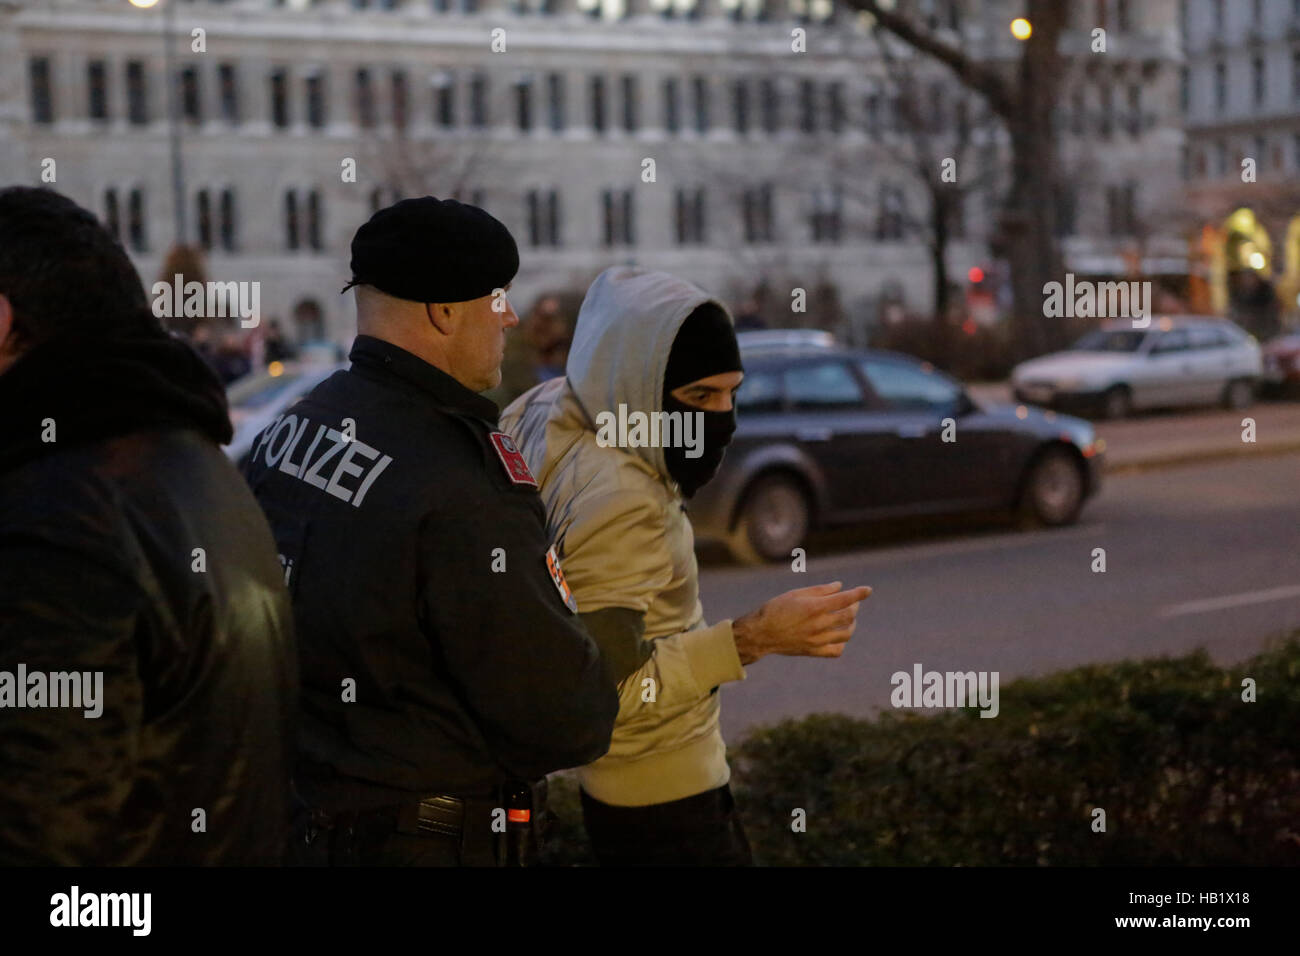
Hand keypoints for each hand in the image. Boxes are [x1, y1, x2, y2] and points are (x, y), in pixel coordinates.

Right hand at [732, 581, 870, 665]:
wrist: (761, 633)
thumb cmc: (776, 609)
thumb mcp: (796, 594)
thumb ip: (820, 590)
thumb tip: (839, 586)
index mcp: (815, 607)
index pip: (845, 599)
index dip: (859, 593)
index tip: (868, 590)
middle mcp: (819, 624)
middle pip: (849, 616)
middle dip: (855, 606)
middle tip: (852, 601)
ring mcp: (817, 640)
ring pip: (846, 633)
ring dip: (852, 624)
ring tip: (848, 618)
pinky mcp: (814, 651)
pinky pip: (836, 650)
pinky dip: (842, 643)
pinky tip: (837, 635)